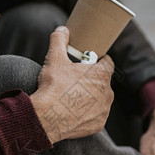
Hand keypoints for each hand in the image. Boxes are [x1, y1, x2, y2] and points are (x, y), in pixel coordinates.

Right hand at [30, 26, 114, 143]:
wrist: (47, 117)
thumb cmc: (53, 87)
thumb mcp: (54, 59)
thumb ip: (59, 40)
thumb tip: (62, 30)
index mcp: (101, 74)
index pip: (107, 62)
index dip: (99, 60)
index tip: (90, 61)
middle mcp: (107, 92)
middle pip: (103, 82)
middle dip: (92, 80)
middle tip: (76, 81)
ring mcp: (104, 110)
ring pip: (101, 100)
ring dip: (92, 97)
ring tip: (74, 97)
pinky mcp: (98, 124)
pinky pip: (96, 116)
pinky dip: (88, 114)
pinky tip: (75, 112)